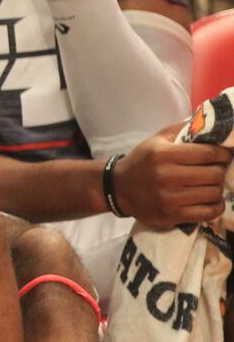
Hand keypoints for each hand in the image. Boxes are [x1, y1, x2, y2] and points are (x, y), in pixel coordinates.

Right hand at [113, 122, 230, 227]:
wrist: (119, 188)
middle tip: (216, 170)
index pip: (207, 153)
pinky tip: (211, 200)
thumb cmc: (143, 160)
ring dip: (217, 188)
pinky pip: (208, 213)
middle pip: (214, 175)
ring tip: (211, 184)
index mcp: (163, 154)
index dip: (223, 154)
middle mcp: (166, 176)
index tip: (225, 155)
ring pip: (213, 194)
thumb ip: (182, 130)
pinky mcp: (172, 215)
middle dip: (220, 171)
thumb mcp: (156, 139)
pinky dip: (216, 206)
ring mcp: (169, 198)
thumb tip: (211, 125)